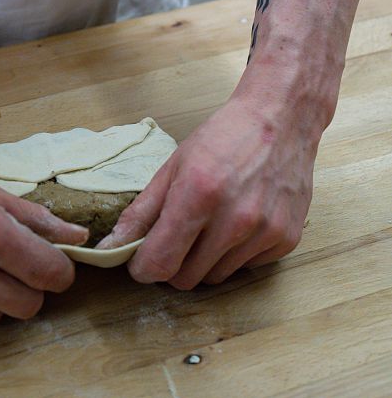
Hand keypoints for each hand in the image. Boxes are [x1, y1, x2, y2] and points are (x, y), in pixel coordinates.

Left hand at [97, 98, 318, 288]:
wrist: (281, 118)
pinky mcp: (286, 240)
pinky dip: (235, 255)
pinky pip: (245, 268)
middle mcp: (235, 220)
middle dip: (172, 264)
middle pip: (185, 279)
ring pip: (215, 277)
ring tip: (211, 225)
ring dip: (204, 261)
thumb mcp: (172, 168)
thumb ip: (140, 213)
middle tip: (176, 238)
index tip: (142, 260)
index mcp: (198, 196)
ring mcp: (265, 232)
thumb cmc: (222, 139)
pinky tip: (240, 224)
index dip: (143, 268)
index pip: (160, 263)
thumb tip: (110, 248)